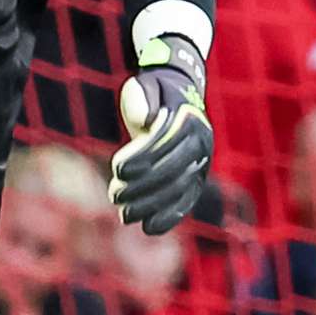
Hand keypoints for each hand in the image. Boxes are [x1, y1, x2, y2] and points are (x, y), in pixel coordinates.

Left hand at [110, 30, 212, 235]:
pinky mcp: (196, 179)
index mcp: (189, 118)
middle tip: (114, 196)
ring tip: (124, 215)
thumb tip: (145, 121)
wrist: (177, 94)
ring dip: (151, 206)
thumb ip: (142, 100)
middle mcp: (202, 143)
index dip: (141, 158)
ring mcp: (202, 163)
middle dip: (142, 187)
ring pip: (179, 190)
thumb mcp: (143, 86)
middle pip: (173, 172)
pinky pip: (186, 202)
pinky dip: (169, 217)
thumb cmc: (154, 90)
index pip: (165, 144)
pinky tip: (149, 228)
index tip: (116, 169)